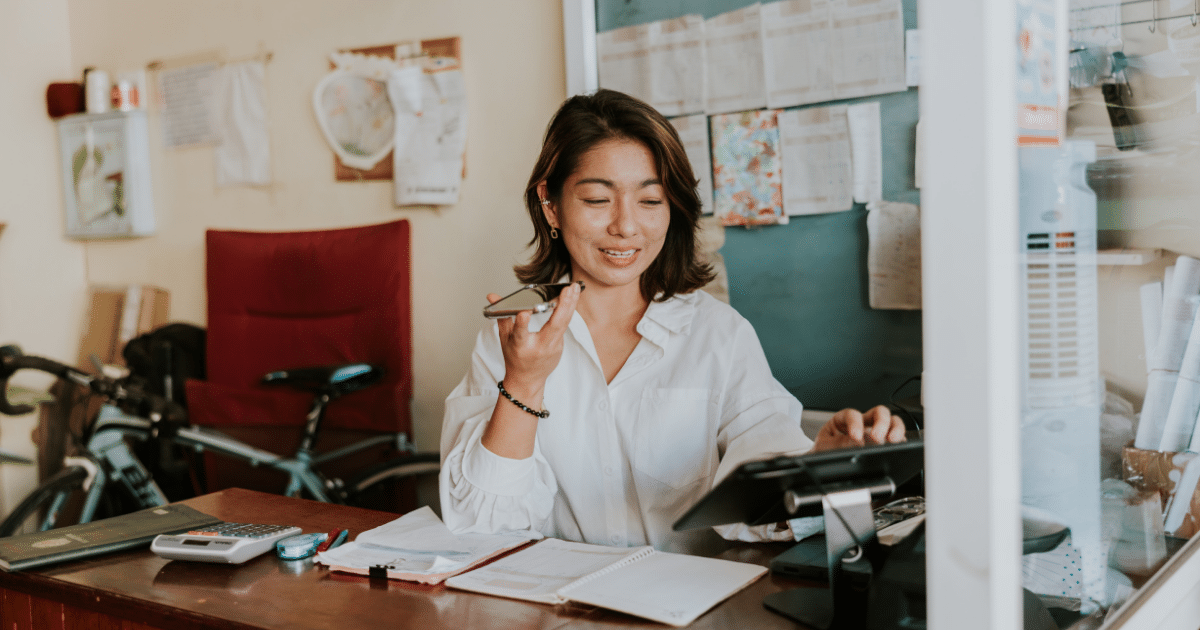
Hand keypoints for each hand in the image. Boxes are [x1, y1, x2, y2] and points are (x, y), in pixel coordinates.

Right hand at [489, 282, 582, 398]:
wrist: (528, 380)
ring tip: (575, 288)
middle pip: (553, 326)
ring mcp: (552, 347)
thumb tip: (492, 296)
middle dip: (563, 306)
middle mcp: (539, 347)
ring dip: (571, 304)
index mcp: (521, 346)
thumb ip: (501, 315)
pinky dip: (569, 311)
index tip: (524, 313)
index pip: (520, 334)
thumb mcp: (504, 338)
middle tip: (568, 289)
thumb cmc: (515, 358)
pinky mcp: (560, 346)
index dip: (522, 324)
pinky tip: (573, 297)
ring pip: (564, 324)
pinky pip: (565, 326)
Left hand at [812, 405, 905, 451]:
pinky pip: (898, 440)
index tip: (855, 436)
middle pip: (878, 412)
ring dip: (895, 429)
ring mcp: (875, 434)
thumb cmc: (822, 456)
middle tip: (877, 437)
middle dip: (881, 422)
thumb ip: (838, 444)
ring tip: (893, 441)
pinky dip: (901, 443)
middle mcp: (862, 424)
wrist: (823, 472)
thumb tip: (858, 442)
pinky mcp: (885, 446)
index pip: (852, 414)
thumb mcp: (824, 448)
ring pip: (892, 423)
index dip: (855, 423)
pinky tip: (898, 449)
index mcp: (843, 421)